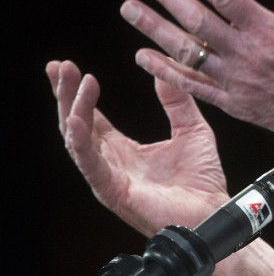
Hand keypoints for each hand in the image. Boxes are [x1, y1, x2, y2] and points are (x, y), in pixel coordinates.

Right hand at [46, 60, 273, 275]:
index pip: (92, 117)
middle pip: (76, 124)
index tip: (68, 66)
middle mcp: (110, 163)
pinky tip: (76, 116)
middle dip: (64, 94)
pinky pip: (89, 162)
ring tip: (70, 81)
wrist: (212, 210)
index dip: (79, 92)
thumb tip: (164, 70)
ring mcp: (108, 177)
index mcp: (124, 150)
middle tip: (58, 66)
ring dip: (70, 108)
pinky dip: (79, 138)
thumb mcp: (192, 129)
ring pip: (76, 139)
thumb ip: (177, 102)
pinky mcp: (112, 190)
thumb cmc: (203, 180)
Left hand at [120, 0, 273, 172]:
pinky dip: (166, 72)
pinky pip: (193, 88)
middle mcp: (247, 55)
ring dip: (155, 29)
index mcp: (270, 29)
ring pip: (187, 53)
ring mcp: (238, 83)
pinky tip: (144, 57)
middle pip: (195, 19)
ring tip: (130, 9)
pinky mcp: (236, 105)